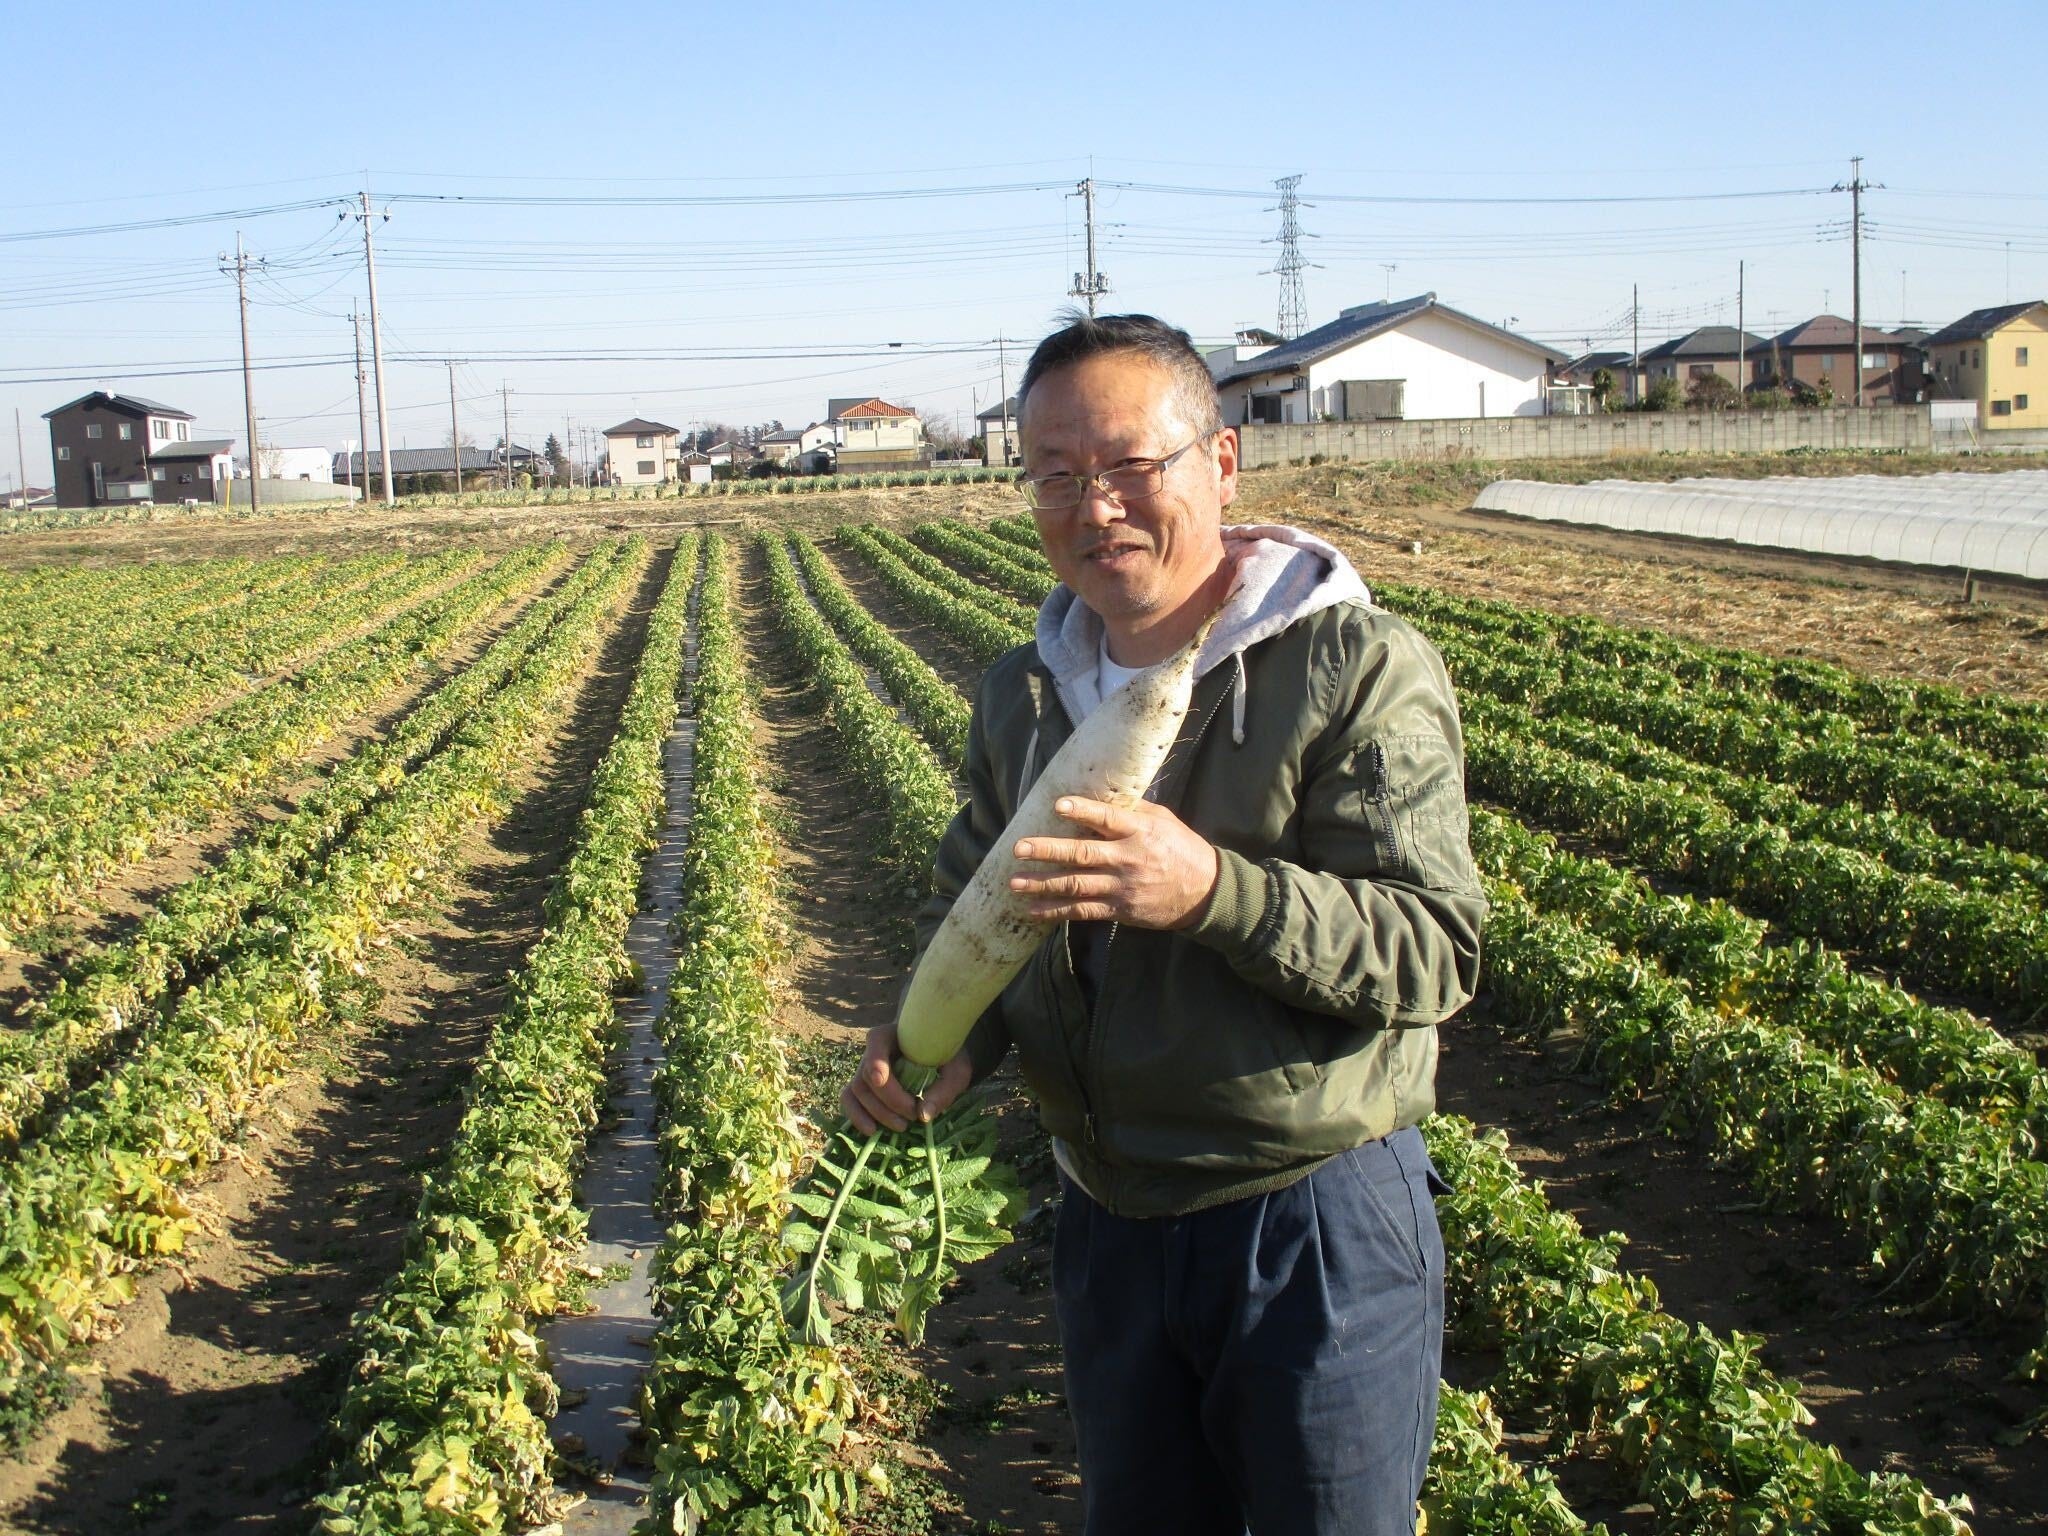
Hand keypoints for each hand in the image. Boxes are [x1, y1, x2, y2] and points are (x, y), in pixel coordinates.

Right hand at [842, 1023, 972, 1133]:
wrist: (940, 1053)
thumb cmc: (947, 1057)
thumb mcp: (956, 1069)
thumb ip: (945, 1089)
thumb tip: (923, 1115)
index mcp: (895, 1034)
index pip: (877, 1041)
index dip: (875, 1062)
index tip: (881, 1080)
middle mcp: (874, 1049)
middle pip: (868, 1076)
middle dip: (889, 1101)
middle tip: (913, 1115)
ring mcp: (865, 1068)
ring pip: (857, 1091)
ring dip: (877, 1113)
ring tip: (902, 1126)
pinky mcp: (863, 1086)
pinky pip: (849, 1099)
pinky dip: (856, 1116)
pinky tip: (872, 1131)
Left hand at [1009, 795, 1219, 929]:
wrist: (1205, 892)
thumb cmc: (1181, 848)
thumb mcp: (1164, 820)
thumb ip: (1133, 809)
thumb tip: (1102, 790)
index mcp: (1139, 832)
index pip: (1108, 818)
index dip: (1083, 811)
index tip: (1058, 804)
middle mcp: (1128, 859)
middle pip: (1083, 854)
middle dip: (1048, 851)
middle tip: (1019, 848)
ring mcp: (1122, 887)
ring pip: (1076, 886)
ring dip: (1043, 884)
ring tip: (1015, 882)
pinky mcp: (1120, 910)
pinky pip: (1083, 912)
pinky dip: (1056, 912)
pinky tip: (1033, 911)